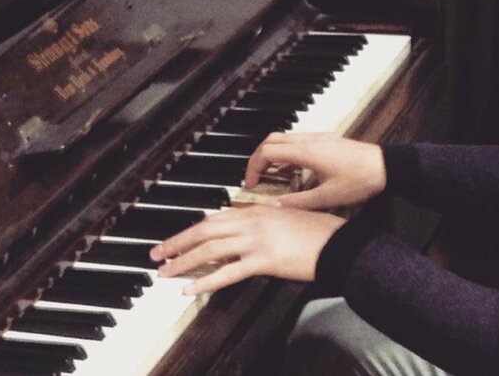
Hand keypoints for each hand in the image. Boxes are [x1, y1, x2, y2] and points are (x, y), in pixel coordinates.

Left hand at [149, 206, 345, 294]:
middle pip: (204, 229)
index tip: (178, 239)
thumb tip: (250, 235)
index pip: (216, 218)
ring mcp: (257, 240)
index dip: (193, 230)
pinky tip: (191, 288)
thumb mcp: (290, 220)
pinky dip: (205, 280)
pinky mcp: (264, 260)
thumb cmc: (322, 233)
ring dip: (183, 262)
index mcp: (258, 209)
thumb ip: (267, 224)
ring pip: (209, 249)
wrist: (340, 243)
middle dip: (177, 242)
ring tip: (166, 272)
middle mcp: (253, 221)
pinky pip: (227, 272)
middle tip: (158, 253)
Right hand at [244, 133, 386, 209]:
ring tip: (271, 176)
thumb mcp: (326, 198)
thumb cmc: (360, 180)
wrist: (386, 167)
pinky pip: (297, 142)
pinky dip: (286, 153)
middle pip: (271, 140)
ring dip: (272, 154)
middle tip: (255, 177)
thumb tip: (274, 207)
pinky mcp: (325, 141)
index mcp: (306, 152)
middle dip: (258, 158)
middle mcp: (309, 140)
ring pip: (283, 139)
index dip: (253, 167)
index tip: (251, 183)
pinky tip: (292, 171)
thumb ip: (297, 203)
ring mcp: (317, 138)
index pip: (267, 152)